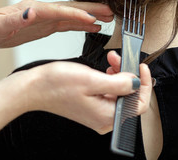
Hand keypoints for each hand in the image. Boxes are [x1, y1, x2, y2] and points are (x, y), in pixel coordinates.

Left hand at [0, 0, 113, 47]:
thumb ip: (15, 19)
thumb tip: (31, 12)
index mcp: (33, 9)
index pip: (59, 10)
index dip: (76, 13)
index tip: (92, 18)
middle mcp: (42, 11)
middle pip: (71, 8)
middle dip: (92, 9)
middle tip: (110, 12)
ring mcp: (45, 17)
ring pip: (72, 15)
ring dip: (90, 16)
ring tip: (108, 18)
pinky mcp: (45, 25)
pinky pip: (66, 24)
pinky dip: (80, 25)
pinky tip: (91, 27)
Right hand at [15, 61, 151, 134]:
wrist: (33, 88)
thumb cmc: (56, 85)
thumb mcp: (92, 79)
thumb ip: (119, 82)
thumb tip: (137, 82)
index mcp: (107, 116)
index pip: (139, 104)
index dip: (144, 84)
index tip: (141, 67)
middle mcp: (104, 119)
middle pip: (129, 97)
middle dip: (128, 75)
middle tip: (119, 58)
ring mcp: (97, 113)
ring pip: (119, 93)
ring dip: (118, 74)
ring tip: (110, 60)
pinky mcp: (91, 106)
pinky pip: (108, 93)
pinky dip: (109, 78)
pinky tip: (104, 68)